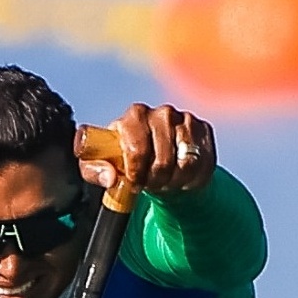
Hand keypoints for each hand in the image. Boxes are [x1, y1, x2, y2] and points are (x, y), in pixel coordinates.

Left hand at [83, 103, 214, 196]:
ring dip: (175, 181)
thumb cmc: (127, 165)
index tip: (134, 184)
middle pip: (163, 160)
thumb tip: (110, 177)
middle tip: (150, 185)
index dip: (136, 172)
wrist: (158, 166)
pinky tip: (182, 176)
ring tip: (165, 181)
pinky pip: (202, 163)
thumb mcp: (101, 169)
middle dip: (156, 180)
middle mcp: (161, 112)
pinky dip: (192, 178)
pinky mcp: (203, 129)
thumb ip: (94, 171)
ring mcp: (185, 119)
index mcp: (134, 116)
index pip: (137, 148)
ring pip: (186, 163)